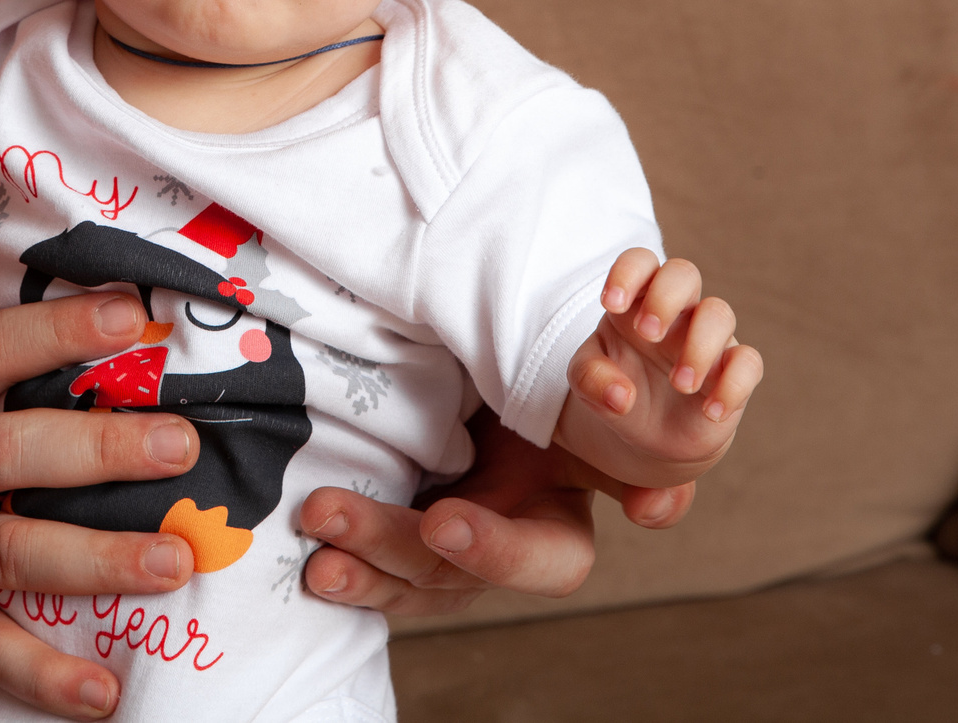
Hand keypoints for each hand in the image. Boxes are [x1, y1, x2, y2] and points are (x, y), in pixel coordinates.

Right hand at [0, 294, 200, 720]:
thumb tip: (64, 277)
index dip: (58, 329)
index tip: (132, 314)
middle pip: (9, 450)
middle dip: (100, 448)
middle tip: (181, 444)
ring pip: (10, 552)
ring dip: (96, 559)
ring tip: (173, 560)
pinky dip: (43, 677)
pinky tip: (103, 692)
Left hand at [295, 412, 694, 615]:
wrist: (495, 374)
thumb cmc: (540, 379)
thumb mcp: (573, 392)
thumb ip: (607, 426)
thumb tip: (652, 503)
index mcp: (559, 517)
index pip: (546, 560)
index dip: (496, 550)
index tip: (444, 520)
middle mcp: (506, 547)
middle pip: (453, 574)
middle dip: (391, 546)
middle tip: (329, 514)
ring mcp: (454, 554)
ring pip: (410, 583)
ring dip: (359, 564)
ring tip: (312, 535)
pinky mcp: (407, 547)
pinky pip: (379, 575)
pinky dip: (347, 568)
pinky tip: (306, 556)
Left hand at [556, 249, 762, 488]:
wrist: (644, 436)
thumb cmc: (616, 388)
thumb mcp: (587, 383)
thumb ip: (590, 379)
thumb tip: (621, 395)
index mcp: (637, 300)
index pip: (640, 262)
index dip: (627, 273)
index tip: (610, 305)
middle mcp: (676, 312)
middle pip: (684, 273)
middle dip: (666, 297)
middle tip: (647, 335)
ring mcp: (708, 339)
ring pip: (720, 314)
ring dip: (699, 348)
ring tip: (680, 385)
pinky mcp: (733, 371)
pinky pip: (749, 362)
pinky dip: (733, 385)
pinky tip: (710, 412)